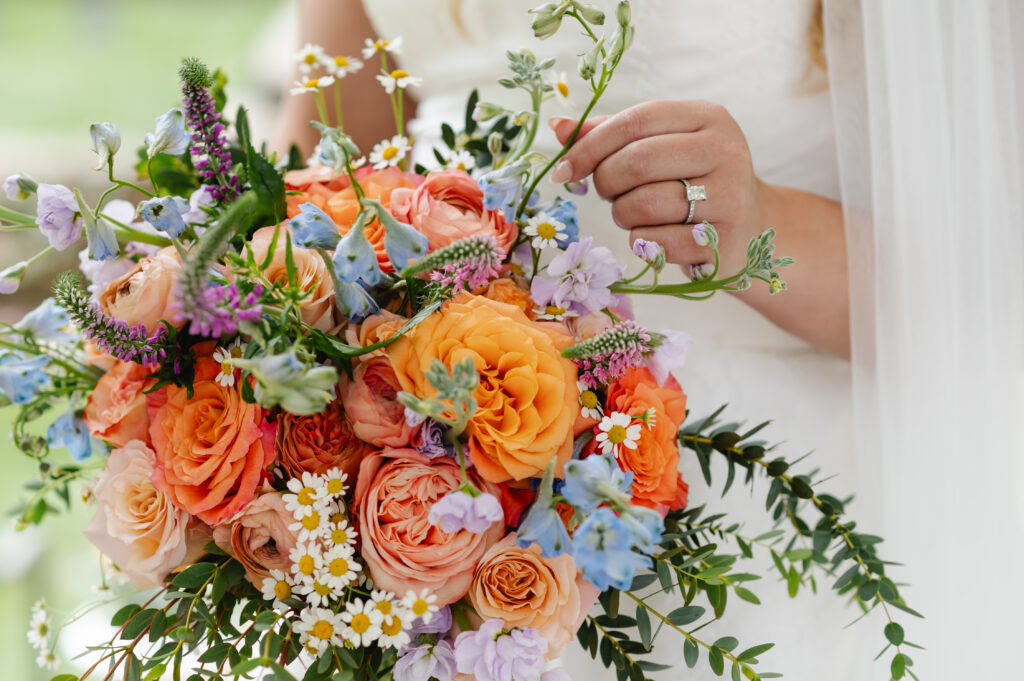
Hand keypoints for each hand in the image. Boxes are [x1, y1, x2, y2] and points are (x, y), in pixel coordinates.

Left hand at [549, 100, 767, 274]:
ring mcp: (729, 198)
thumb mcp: (663, 146)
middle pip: (636, 162)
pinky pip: (655, 243)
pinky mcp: (722, 243)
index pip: (635, 121)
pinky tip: (655, 235)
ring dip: (623, 214)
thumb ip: (612, 135)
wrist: (750, 228)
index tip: (564, 169)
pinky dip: (642, 241)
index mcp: (708, 117)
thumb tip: (557, 127)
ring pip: (642, 205)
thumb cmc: (693, 180)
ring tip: (635, 213)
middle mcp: (725, 152)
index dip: (590, 145)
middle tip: (610, 192)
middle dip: (606, 182)